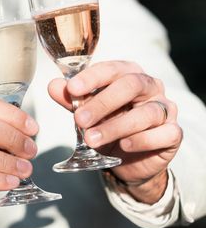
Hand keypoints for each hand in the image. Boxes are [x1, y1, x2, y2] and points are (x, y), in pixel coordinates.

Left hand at [48, 61, 182, 203]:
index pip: (112, 68)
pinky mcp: (174, 134)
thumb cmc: (107, 124)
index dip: (92, 77)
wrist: (128, 158)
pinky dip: (143, 140)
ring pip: (146, 113)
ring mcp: (165, 109)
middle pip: (131, 85)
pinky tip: (124, 145)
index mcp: (128, 73)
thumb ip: (71, 99)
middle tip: (79, 120)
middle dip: (102, 103)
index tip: (71, 89)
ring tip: (91, 139)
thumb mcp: (86, 111)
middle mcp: (150, 87)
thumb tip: (53, 86)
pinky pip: (165, 133)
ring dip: (116, 126)